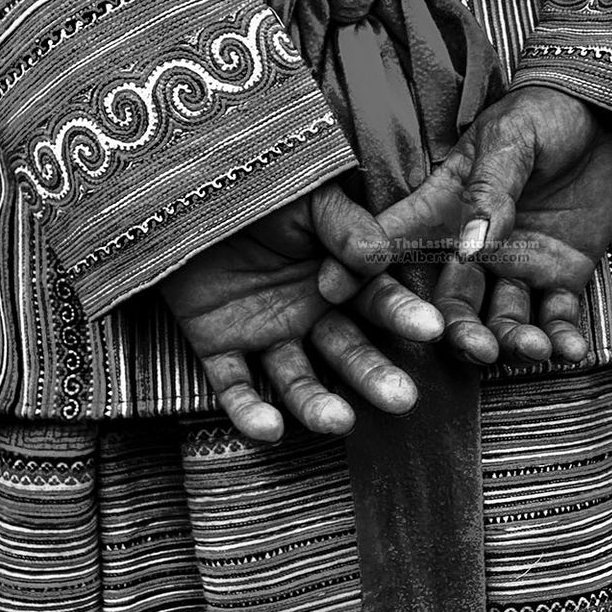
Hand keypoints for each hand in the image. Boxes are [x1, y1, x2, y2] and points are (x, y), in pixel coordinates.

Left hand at [161, 181, 442, 442]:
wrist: (178, 185)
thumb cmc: (254, 183)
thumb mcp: (306, 196)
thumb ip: (345, 226)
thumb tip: (380, 258)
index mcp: (338, 275)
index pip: (377, 301)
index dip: (403, 315)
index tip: (432, 329)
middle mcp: (309, 312)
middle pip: (347, 352)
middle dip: (374, 374)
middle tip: (403, 398)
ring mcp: (266, 332)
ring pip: (298, 379)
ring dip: (318, 405)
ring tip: (338, 421)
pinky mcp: (218, 346)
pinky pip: (234, 385)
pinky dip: (249, 410)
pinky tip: (269, 429)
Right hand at [319, 86, 611, 364]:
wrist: (610, 114)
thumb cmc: (548, 113)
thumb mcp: (513, 140)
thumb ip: (489, 191)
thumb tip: (468, 248)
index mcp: (446, 208)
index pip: (394, 241)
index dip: (360, 267)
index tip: (329, 293)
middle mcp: (473, 247)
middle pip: (451, 301)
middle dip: (458, 332)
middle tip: (476, 349)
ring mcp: (516, 265)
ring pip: (501, 319)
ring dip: (512, 340)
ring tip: (534, 348)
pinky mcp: (560, 276)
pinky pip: (556, 317)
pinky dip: (562, 338)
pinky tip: (571, 351)